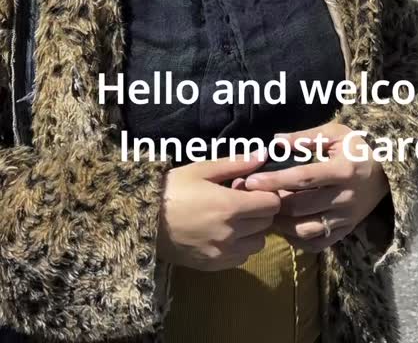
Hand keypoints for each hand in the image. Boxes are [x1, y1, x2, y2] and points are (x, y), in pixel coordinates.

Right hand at [155, 153, 280, 270]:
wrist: (142, 221)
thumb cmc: (173, 189)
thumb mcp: (202, 169)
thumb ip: (236, 163)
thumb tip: (263, 155)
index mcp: (231, 206)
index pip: (271, 204)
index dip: (266, 193)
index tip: (253, 189)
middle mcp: (231, 233)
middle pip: (267, 223)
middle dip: (260, 210)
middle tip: (242, 201)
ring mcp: (223, 253)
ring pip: (257, 243)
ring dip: (253, 231)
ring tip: (235, 219)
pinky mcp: (213, 266)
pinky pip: (241, 258)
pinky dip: (240, 247)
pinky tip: (225, 234)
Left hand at [240, 124, 390, 252]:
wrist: (386, 173)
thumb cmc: (357, 148)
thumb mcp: (336, 134)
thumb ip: (305, 138)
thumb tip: (274, 142)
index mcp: (343, 170)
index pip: (304, 178)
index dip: (276, 180)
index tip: (252, 182)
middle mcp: (345, 197)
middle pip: (301, 206)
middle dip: (274, 203)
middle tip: (254, 198)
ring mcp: (345, 218)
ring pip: (306, 229)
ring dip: (282, 224)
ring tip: (267, 213)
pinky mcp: (345, 231)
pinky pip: (317, 244)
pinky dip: (297, 240)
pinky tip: (285, 228)